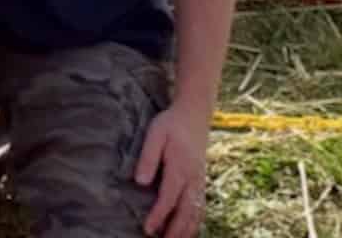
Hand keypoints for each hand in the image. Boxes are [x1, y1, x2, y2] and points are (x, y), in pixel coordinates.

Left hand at [135, 104, 209, 237]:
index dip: (159, 215)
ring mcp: (200, 181)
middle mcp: (193, 178)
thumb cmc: (171, 124)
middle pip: (186, 211)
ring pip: (196, 212)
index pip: (169, 197)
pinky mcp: (201, 180)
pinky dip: (196, 221)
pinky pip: (201, 206)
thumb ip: (148, 157)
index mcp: (180, 167)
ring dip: (187, 230)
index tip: (148, 229)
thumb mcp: (155, 134)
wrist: (195, 115)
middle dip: (175, 230)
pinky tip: (189, 230)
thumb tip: (140, 181)